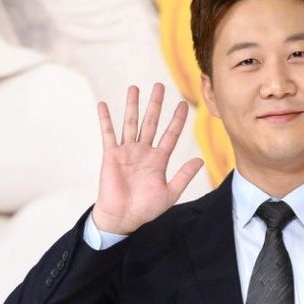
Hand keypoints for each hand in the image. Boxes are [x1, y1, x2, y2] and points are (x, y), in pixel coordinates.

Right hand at [91, 83, 203, 233]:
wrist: (123, 218)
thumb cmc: (145, 209)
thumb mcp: (170, 193)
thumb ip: (183, 176)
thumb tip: (200, 161)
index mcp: (159, 160)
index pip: (170, 134)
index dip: (177, 119)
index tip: (183, 104)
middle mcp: (144, 151)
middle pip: (151, 122)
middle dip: (156, 105)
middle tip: (160, 86)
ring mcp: (127, 152)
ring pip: (131, 123)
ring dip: (133, 106)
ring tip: (135, 88)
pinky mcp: (111, 155)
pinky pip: (108, 134)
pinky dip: (106, 120)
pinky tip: (104, 105)